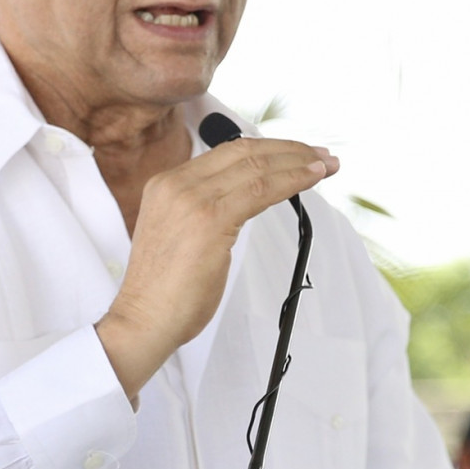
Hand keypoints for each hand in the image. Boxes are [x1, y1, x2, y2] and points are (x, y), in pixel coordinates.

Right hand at [96, 137, 336, 400]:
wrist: (144, 319)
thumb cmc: (165, 291)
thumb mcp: (179, 234)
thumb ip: (204, 210)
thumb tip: (242, 200)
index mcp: (166, 183)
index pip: (226, 152)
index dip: (267, 148)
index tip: (295, 154)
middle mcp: (176, 183)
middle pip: (244, 151)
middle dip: (288, 149)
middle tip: (320, 155)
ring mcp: (192, 198)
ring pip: (257, 166)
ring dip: (298, 162)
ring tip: (326, 165)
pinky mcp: (210, 218)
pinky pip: (262, 189)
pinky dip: (292, 181)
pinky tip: (311, 179)